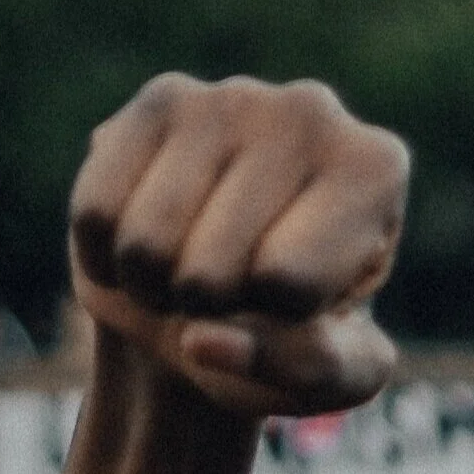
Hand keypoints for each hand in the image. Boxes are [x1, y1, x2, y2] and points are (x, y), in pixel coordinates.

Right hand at [68, 74, 408, 421]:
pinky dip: (109, 260)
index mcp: (374, 170)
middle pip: (216, 270)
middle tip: (239, 291)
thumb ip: (301, 371)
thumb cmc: (301, 339)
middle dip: (212, 311)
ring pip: (149, 246)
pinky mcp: (157, 102)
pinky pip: (99, 215)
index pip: (288, 283)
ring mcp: (228, 96)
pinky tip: (150, 245)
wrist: (222, 305)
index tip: (302, 300)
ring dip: (157, 291)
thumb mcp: (336, 377)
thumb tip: (201, 339)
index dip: (275, 321)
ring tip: (196, 272)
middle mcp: (311, 111)